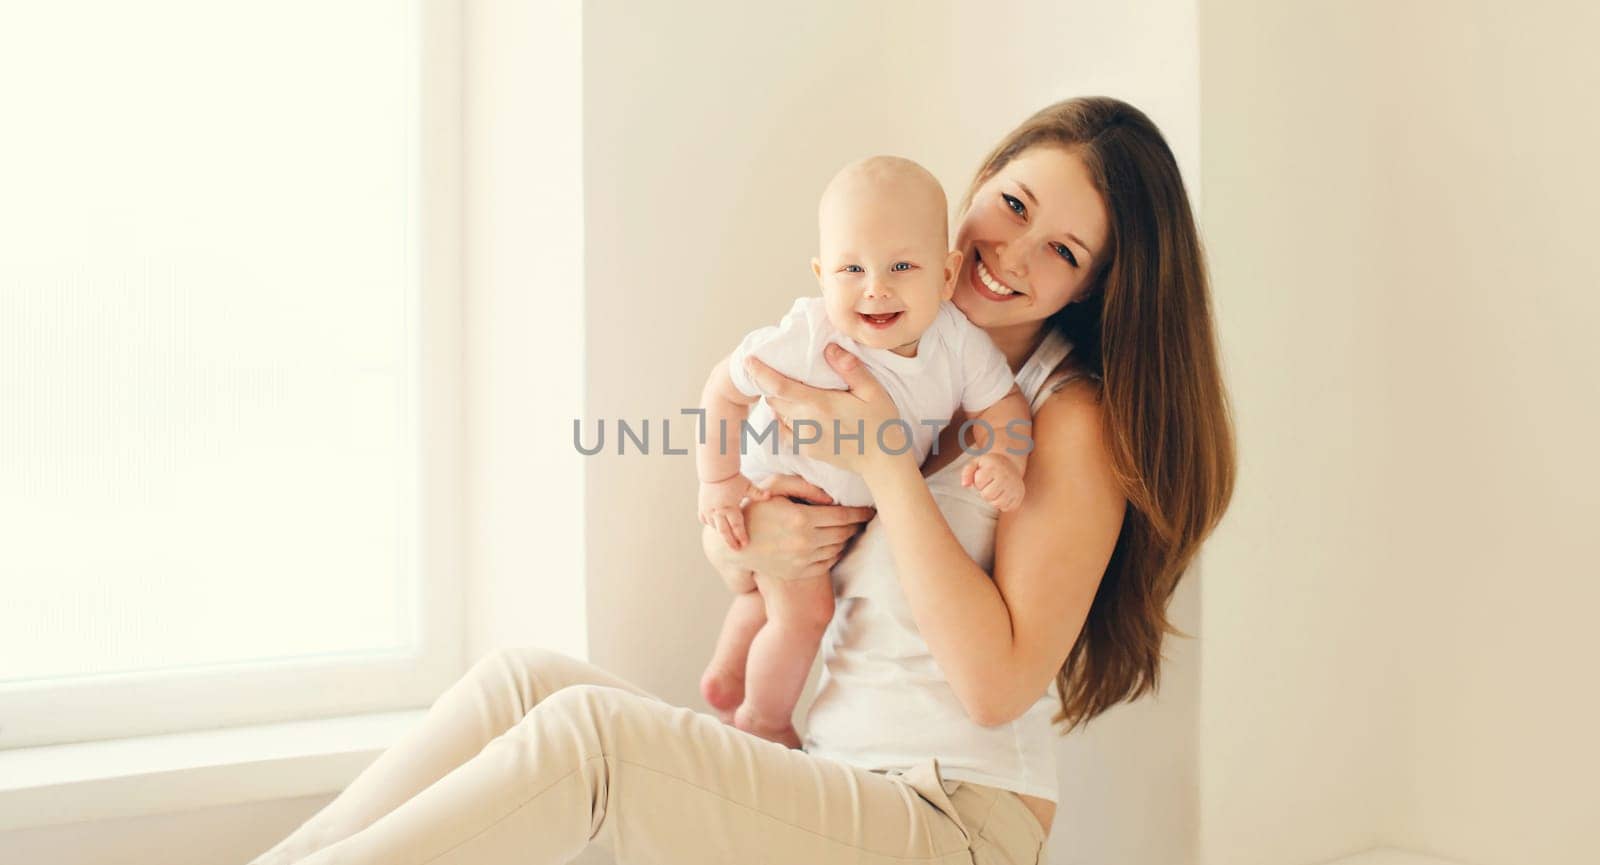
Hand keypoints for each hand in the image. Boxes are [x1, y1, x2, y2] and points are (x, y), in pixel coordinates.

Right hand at [698, 474, 770, 549]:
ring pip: (714, 527)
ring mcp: (708, 510)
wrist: (716, 470)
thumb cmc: (733, 478)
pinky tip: (716, 526)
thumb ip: (758, 493)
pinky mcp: (702, 506)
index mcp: (730, 507)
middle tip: (737, 549)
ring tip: (729, 538)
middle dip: (731, 542)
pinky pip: (705, 520)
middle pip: (724, 532)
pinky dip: (711, 524)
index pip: (736, 526)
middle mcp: (717, 511)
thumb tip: (770, 495)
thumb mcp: (747, 486)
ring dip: (722, 533)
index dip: (741, 536)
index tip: (745, 544)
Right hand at [701, 474, 876, 584]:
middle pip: (844, 533)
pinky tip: (835, 543)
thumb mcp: (775, 487)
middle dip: (857, 524)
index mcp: (801, 518)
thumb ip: (804, 486)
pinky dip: (836, 552)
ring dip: (847, 538)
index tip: (871, 509)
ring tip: (849, 529)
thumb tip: (831, 498)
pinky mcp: (799, 572)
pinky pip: (828, 562)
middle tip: (863, 518)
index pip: (843, 515)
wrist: (736, 545)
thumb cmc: (756, 509)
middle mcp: (804, 542)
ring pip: (838, 548)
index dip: (860, 512)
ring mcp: (802, 560)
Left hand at [741, 343, 907, 474]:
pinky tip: (797, 411)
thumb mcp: (873, 391)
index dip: (760, 373)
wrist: (881, 463)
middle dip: (770, 383)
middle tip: (775, 370)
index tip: (748, 360)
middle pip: (774, 398)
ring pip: (778, 413)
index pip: (780, 387)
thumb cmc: (880, 424)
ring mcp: (803, 439)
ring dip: (779, 400)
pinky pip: (784, 430)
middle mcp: (806, 423)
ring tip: (790, 389)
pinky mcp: (805, 450)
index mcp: (820, 405)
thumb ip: (850, 369)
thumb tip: (829, 348)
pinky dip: (784, 418)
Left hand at [961, 452, 1025, 511]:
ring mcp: (1014, 487)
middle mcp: (1005, 477)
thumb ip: (967, 472)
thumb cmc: (990, 465)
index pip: (979, 483)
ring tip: (995, 490)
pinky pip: (1007, 508)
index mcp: (993, 467)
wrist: (1010, 464)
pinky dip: (1003, 504)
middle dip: (985, 492)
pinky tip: (1003, 494)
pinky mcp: (1020, 495)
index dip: (978, 482)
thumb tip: (965, 485)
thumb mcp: (976, 463)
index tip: (984, 477)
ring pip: (997, 504)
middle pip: (987, 496)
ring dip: (993, 499)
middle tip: (989, 485)